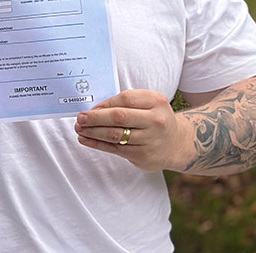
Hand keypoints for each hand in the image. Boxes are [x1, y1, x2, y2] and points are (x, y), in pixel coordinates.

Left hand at [74, 90, 193, 171]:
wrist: (176, 144)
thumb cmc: (155, 119)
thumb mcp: (149, 104)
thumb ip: (126, 103)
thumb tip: (95, 109)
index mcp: (156, 101)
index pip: (125, 99)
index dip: (105, 103)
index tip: (90, 108)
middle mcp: (155, 120)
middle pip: (119, 117)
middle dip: (95, 118)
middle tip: (80, 118)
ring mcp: (150, 139)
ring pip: (115, 135)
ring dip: (92, 132)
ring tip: (79, 129)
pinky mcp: (143, 156)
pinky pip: (115, 149)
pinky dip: (97, 144)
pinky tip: (85, 140)